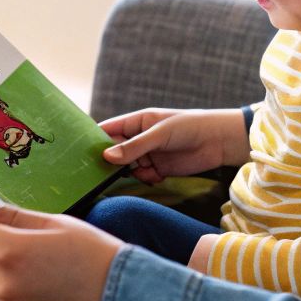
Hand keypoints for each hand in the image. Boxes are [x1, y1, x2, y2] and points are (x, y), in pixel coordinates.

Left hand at [0, 188, 121, 300]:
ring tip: (48, 261)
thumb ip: (11, 216)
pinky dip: (20, 284)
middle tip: (33, 234)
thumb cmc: (92, 250)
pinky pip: (9, 295)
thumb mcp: (52, 222)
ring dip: (9, 262)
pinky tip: (49, 281)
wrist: (123, 294)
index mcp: (7, 250)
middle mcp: (1, 282)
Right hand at [97, 107, 248, 183]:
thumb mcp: (160, 134)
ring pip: (127, 167)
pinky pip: (143, 176)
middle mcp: (139, 138)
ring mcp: (148, 154)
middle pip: (115, 151)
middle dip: (110, 161)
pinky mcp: (159, 169)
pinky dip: (146, 178)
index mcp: (136, 121)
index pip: (108, 130)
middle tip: (102, 171)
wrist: (219, 141)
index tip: (80, 152)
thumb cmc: (189, 127)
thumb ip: (134, 146)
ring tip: (145, 170)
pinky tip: (157, 175)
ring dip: (131, 172)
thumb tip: (107, 157)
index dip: (94, 139)